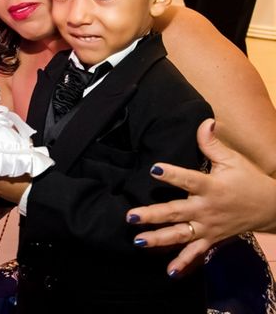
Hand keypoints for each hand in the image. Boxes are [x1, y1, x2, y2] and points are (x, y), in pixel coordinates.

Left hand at [126, 119, 275, 275]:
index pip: (188, 179)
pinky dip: (184, 263)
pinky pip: (196, 253)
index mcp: (211, 187)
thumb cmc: (248, 180)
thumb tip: (205, 121)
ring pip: (180, 235)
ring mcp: (208, 227)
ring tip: (138, 241)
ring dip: (159, 239)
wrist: (271, 208)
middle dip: (153, 215)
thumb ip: (212, 143)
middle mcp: (206, 209)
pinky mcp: (211, 239)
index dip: (171, 173)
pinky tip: (169, 272)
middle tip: (131, 216)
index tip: (153, 169)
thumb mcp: (232, 160)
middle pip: (176, 212)